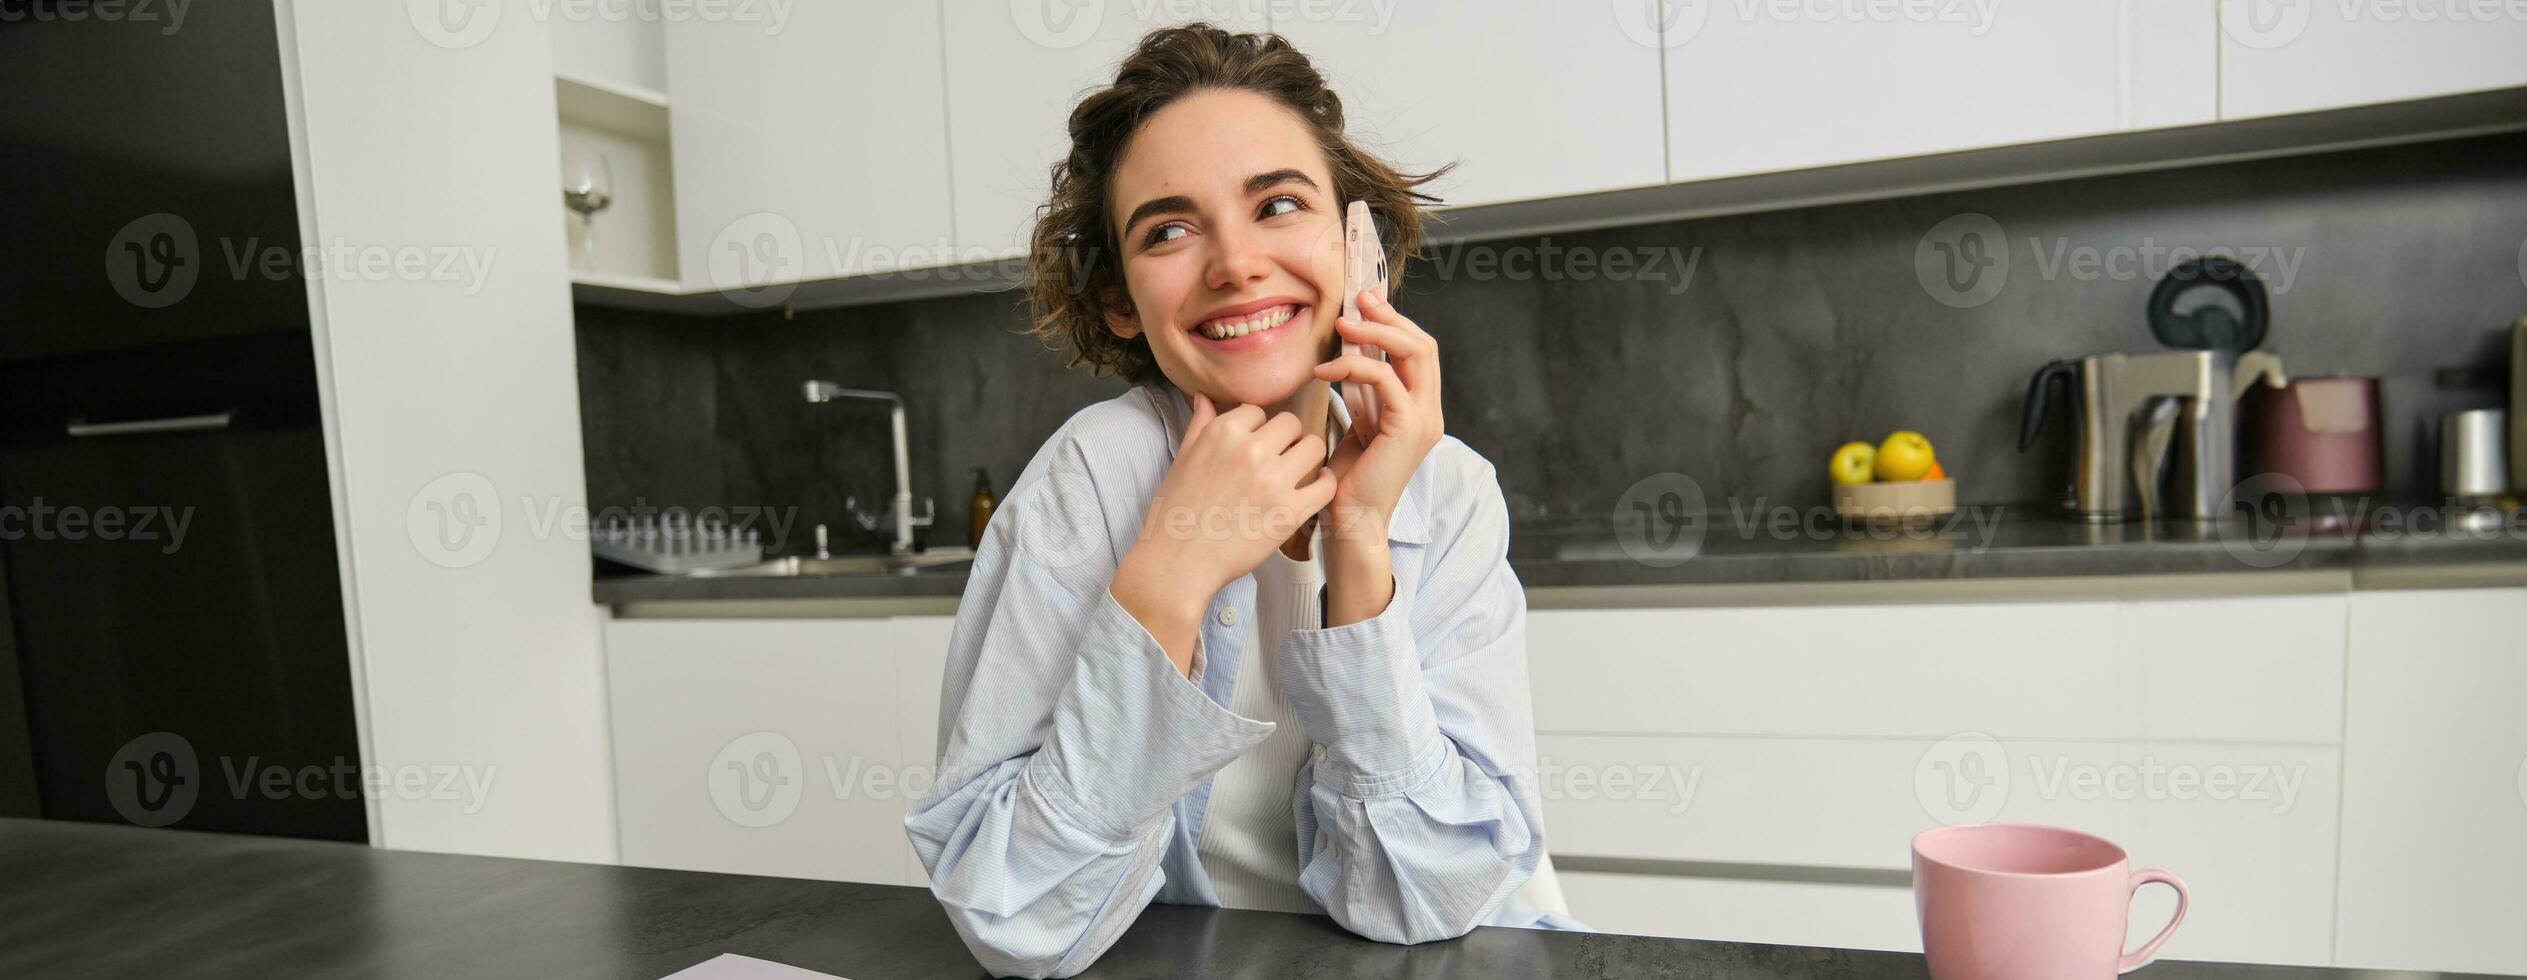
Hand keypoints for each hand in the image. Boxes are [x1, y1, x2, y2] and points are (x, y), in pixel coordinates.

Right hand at [1113, 393, 1338, 674]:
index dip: (1259, 427)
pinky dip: (1324, 483)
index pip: (1258, 410)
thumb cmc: (1174, 513)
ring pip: (1314, 446)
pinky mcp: (1289, 512)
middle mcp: (1250, 450)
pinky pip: (1325, 485)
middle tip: (1281, 457)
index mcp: (1223, 433)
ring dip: (1308, 456)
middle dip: (1287, 438)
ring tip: (1299, 470)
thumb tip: (1204, 396)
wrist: (1177, 563)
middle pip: (1291, 423)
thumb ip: (1200, 425)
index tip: (1257, 443)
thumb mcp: (1182, 460)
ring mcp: (1273, 481)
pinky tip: (1315, 487)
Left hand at [1312, 289, 1442, 545]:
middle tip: (1357, 301)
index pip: (1419, 352)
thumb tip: (1349, 354)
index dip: (1394, 322)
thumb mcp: (1357, 423)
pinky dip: (1354, 366)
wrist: (1351, 521)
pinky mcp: (1408, 427)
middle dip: (1390, 318)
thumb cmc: (1347, 479)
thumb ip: (1362, 392)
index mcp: (1420, 409)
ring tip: (1341, 326)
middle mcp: (1430, 412)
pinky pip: (1387, 379)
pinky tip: (1323, 371)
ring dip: (1376, 333)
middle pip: (1424, 345)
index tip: (1364, 302)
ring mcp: (1424, 419)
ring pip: (1415, 353)